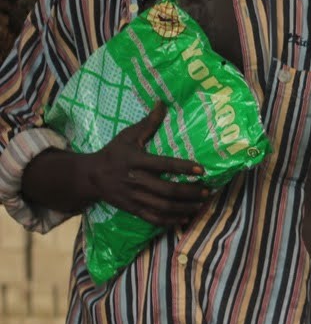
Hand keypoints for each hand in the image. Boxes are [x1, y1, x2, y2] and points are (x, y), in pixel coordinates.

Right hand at [85, 102, 206, 226]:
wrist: (90, 176)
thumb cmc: (113, 153)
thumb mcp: (127, 136)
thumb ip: (148, 123)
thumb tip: (162, 102)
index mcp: (136, 161)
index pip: (163, 165)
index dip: (183, 168)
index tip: (201, 170)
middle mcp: (135, 180)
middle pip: (166, 190)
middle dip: (189, 192)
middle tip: (207, 191)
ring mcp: (134, 197)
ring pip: (163, 206)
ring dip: (184, 207)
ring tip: (201, 204)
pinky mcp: (132, 209)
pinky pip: (153, 218)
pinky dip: (170, 220)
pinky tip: (185, 217)